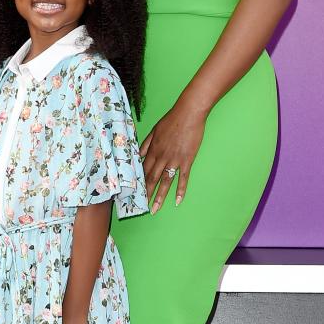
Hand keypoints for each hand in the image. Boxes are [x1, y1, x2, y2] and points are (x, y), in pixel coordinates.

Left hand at [141, 97, 206, 212]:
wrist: (188, 113)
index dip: (139, 183)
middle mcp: (161, 157)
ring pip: (165, 182)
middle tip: (142, 208)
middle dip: (146, 194)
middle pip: (152, 179)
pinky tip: (177, 201)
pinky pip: (182, 178)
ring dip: (160, 196)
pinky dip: (180, 190)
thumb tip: (138, 155)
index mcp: (152, 150)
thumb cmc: (171, 120)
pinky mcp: (187, 160)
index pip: (143, 170)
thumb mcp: (154, 130)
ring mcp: (174, 160)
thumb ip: (145, 144)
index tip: (135, 193)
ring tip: (155, 209)